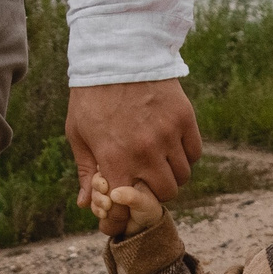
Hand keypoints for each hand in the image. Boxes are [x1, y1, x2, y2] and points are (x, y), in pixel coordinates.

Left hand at [68, 78, 200, 231]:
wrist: (117, 54)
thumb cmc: (91, 96)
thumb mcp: (78, 134)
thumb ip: (86, 171)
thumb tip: (86, 204)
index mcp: (115, 160)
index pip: (124, 209)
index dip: (121, 218)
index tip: (121, 213)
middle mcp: (145, 153)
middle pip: (164, 196)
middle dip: (152, 194)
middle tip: (145, 182)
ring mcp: (168, 136)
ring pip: (182, 177)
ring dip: (171, 176)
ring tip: (159, 164)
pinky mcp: (184, 120)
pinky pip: (194, 153)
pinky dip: (185, 157)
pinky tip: (172, 148)